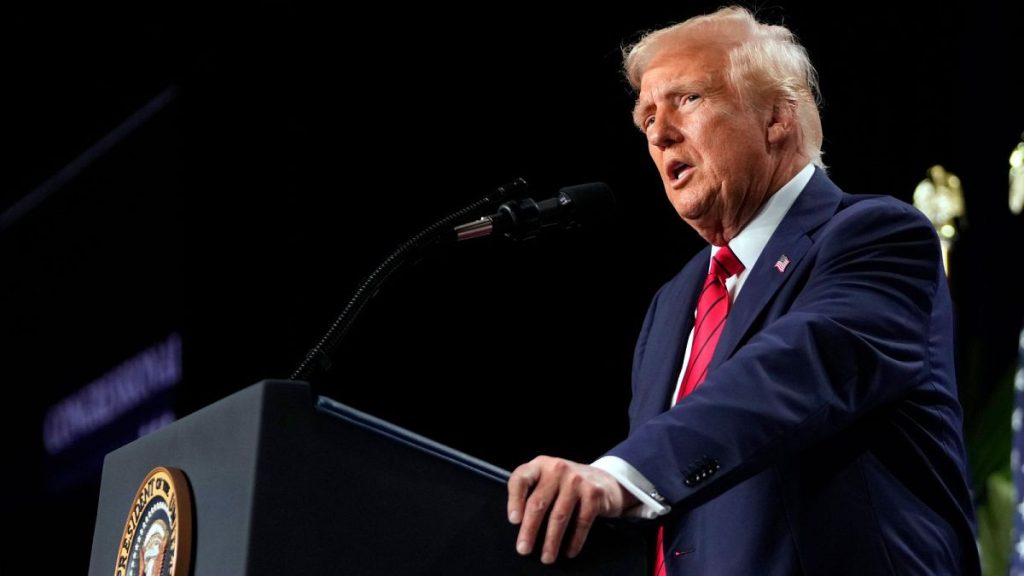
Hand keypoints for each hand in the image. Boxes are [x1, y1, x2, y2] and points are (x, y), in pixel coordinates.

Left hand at [507, 456, 637, 563]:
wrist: (605, 481)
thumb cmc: (568, 485)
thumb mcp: (548, 479)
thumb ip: (533, 492)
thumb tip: (520, 525)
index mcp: (540, 465)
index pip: (520, 479)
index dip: (514, 501)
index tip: (514, 521)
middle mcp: (557, 469)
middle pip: (538, 503)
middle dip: (529, 530)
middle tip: (524, 549)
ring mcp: (576, 480)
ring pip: (559, 516)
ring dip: (551, 541)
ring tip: (547, 557)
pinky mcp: (593, 494)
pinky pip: (580, 522)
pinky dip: (574, 540)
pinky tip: (569, 551)